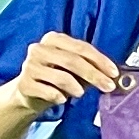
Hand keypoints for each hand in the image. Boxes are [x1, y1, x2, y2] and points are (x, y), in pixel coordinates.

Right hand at [7, 32, 130, 113]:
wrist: (30, 94)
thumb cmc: (58, 77)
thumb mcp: (76, 70)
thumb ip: (93, 68)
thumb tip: (114, 75)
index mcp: (54, 39)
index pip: (81, 47)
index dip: (100, 60)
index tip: (114, 73)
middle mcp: (39, 49)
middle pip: (72, 61)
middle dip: (94, 75)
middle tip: (108, 87)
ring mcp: (29, 65)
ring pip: (61, 77)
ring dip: (77, 88)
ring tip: (80, 93)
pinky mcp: (23, 84)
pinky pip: (48, 91)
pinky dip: (60, 97)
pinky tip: (61, 99)